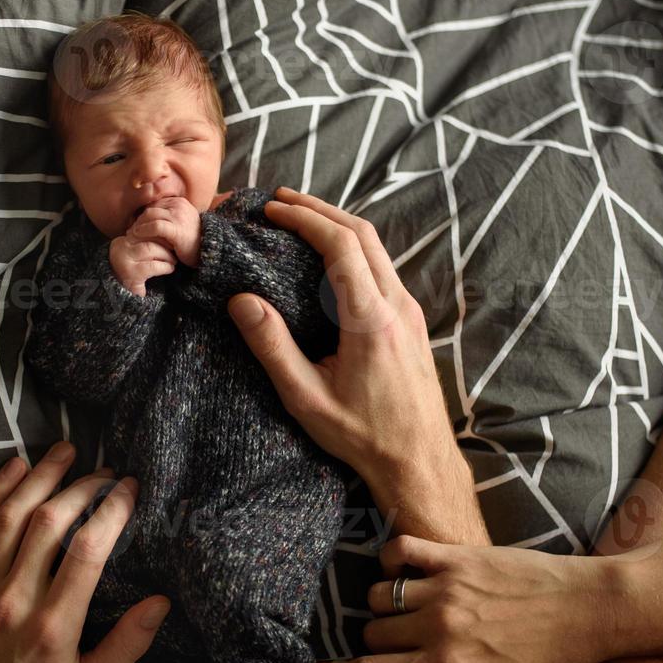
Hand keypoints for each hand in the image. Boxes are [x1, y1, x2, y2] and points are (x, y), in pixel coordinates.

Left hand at [0, 442, 169, 662]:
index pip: (88, 551)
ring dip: (41, 476)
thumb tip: (161, 603)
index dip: (112, 511)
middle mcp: (16, 598)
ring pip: (12, 515)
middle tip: (106, 471)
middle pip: (50, 522)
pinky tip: (15, 467)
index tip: (130, 489)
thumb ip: (126, 645)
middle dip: (83, 487)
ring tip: (66, 450)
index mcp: (54, 626)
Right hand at [109, 232, 176, 296]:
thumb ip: (147, 243)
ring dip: (166, 254)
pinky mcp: (130, 275)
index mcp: (120, 242)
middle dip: (164, 242)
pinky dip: (165, 266)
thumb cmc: (137, 276)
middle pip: (146, 237)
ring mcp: (123, 262)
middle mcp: (119, 250)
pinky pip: (152, 266)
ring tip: (174, 261)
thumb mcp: (139, 256)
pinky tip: (170, 269)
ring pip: (150, 249)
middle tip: (175, 249)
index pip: (142, 230)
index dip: (159, 232)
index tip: (171, 237)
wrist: (124, 300)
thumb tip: (165, 228)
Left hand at [129, 195, 201, 266]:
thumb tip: (144, 217)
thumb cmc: (190, 240)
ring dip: (138, 226)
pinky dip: (144, 230)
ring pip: (150, 215)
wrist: (207, 251)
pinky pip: (155, 226)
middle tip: (130, 231)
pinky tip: (138, 236)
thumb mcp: (179, 223)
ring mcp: (178, 216)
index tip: (134, 225)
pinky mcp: (177, 229)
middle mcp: (179, 205)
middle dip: (138, 220)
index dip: (142, 215)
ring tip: (131, 235)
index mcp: (179, 202)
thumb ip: (166, 217)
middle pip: (150, 209)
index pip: (154, 204)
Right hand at [225, 187, 462, 498]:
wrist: (420, 462)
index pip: (341, 245)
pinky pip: (382, 268)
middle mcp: (398, 306)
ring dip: (338, 226)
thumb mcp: (306, 399)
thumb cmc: (363, 436)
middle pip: (362, 234)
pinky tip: (328, 258)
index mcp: (371, 319)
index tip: (272, 209)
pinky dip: (352, 248)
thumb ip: (273, 347)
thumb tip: (242, 301)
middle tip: (280, 200)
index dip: (305, 218)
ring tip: (300, 219)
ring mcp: (411, 311)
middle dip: (320, 209)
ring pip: (376, 248)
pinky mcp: (413, 321)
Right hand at [292, 535, 619, 662]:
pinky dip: (390, 559)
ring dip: (385, 604)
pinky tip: (404, 568)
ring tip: (413, 607)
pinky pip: (399, 550)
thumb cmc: (544, 658)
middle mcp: (441, 628)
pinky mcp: (457, 555)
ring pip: (380, 594)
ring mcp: (447, 588)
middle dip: (378, 641)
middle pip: (372, 632)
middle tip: (404, 641)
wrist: (588, 609)